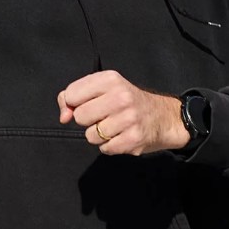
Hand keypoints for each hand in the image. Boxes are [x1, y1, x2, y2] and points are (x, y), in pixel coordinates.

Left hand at [58, 71, 190, 156]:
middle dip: (87, 120)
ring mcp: (128, 119)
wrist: (164, 117)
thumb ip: (74, 97)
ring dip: (99, 135)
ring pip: (90, 135)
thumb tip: (64, 117)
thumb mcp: (103, 88)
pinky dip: (110, 146)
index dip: (72, 104)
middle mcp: (121, 97)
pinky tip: (121, 136)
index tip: (84, 105)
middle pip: (80, 117)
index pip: (72, 94)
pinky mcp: (133, 139)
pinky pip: (104, 148)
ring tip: (115, 126)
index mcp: (110, 79)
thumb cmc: (127, 102)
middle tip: (104, 116)